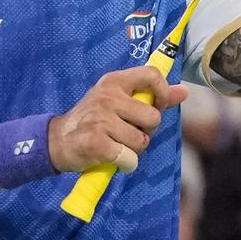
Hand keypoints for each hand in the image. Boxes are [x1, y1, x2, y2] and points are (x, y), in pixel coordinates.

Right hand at [47, 65, 186, 173]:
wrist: (56, 141)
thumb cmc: (92, 120)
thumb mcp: (117, 101)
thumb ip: (151, 96)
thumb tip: (184, 91)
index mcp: (114, 82)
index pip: (151, 75)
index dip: (162, 93)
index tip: (156, 107)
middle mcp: (107, 97)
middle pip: (152, 117)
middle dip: (145, 132)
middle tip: (127, 133)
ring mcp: (101, 119)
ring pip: (142, 141)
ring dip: (134, 150)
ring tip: (116, 145)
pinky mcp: (97, 142)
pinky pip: (130, 159)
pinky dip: (125, 164)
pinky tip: (110, 157)